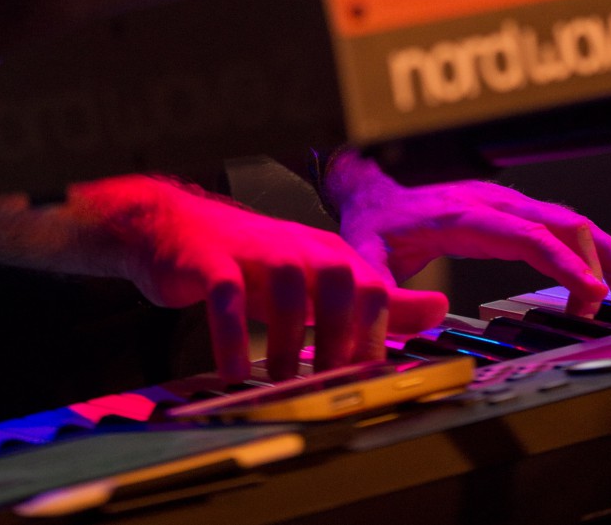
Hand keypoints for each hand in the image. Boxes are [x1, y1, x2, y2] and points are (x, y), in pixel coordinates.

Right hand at [76, 175, 447, 381]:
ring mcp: (251, 249)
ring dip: (291, 338)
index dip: (376, 335)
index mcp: (326, 253)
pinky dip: (233, 334)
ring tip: (285, 381)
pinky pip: (226, 293)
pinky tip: (235, 370)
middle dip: (342, 334)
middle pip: (339, 276)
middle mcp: (295, 245)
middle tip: (331, 383)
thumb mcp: (317, 282)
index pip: (372, 286)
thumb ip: (376, 298)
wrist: (172, 227)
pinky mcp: (209, 259)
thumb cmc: (251, 262)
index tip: (367, 380)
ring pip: (288, 281)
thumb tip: (438, 309)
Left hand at [324, 154, 610, 319]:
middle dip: (603, 258)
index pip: (522, 234)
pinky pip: (559, 225)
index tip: (593, 293)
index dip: (561, 261)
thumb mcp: (366, 258)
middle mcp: (490, 202)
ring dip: (609, 253)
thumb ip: (388, 293)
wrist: (367, 183)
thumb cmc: (371, 223)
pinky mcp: (511, 211)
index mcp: (460, 216)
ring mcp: (504, 203)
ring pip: (569, 220)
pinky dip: (593, 249)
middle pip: (560, 221)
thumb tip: (435, 317)